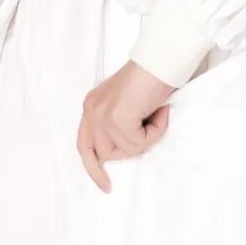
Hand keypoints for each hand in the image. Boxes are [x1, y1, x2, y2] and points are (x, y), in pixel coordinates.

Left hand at [76, 59, 176, 192]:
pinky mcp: (117, 118)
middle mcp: (91, 110)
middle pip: (106, 153)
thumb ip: (118, 123)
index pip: (84, 146)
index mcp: (92, 106)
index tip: (106, 185)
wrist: (161, 59)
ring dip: (146, 138)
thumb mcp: (126, 103)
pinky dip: (155, 131)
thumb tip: (126, 148)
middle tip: (150, 123)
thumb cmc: (151, 77)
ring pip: (126, 150)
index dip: (93, 168)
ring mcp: (102, 115)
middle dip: (132, 146)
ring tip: (155, 114)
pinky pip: (140, 143)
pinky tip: (159, 110)